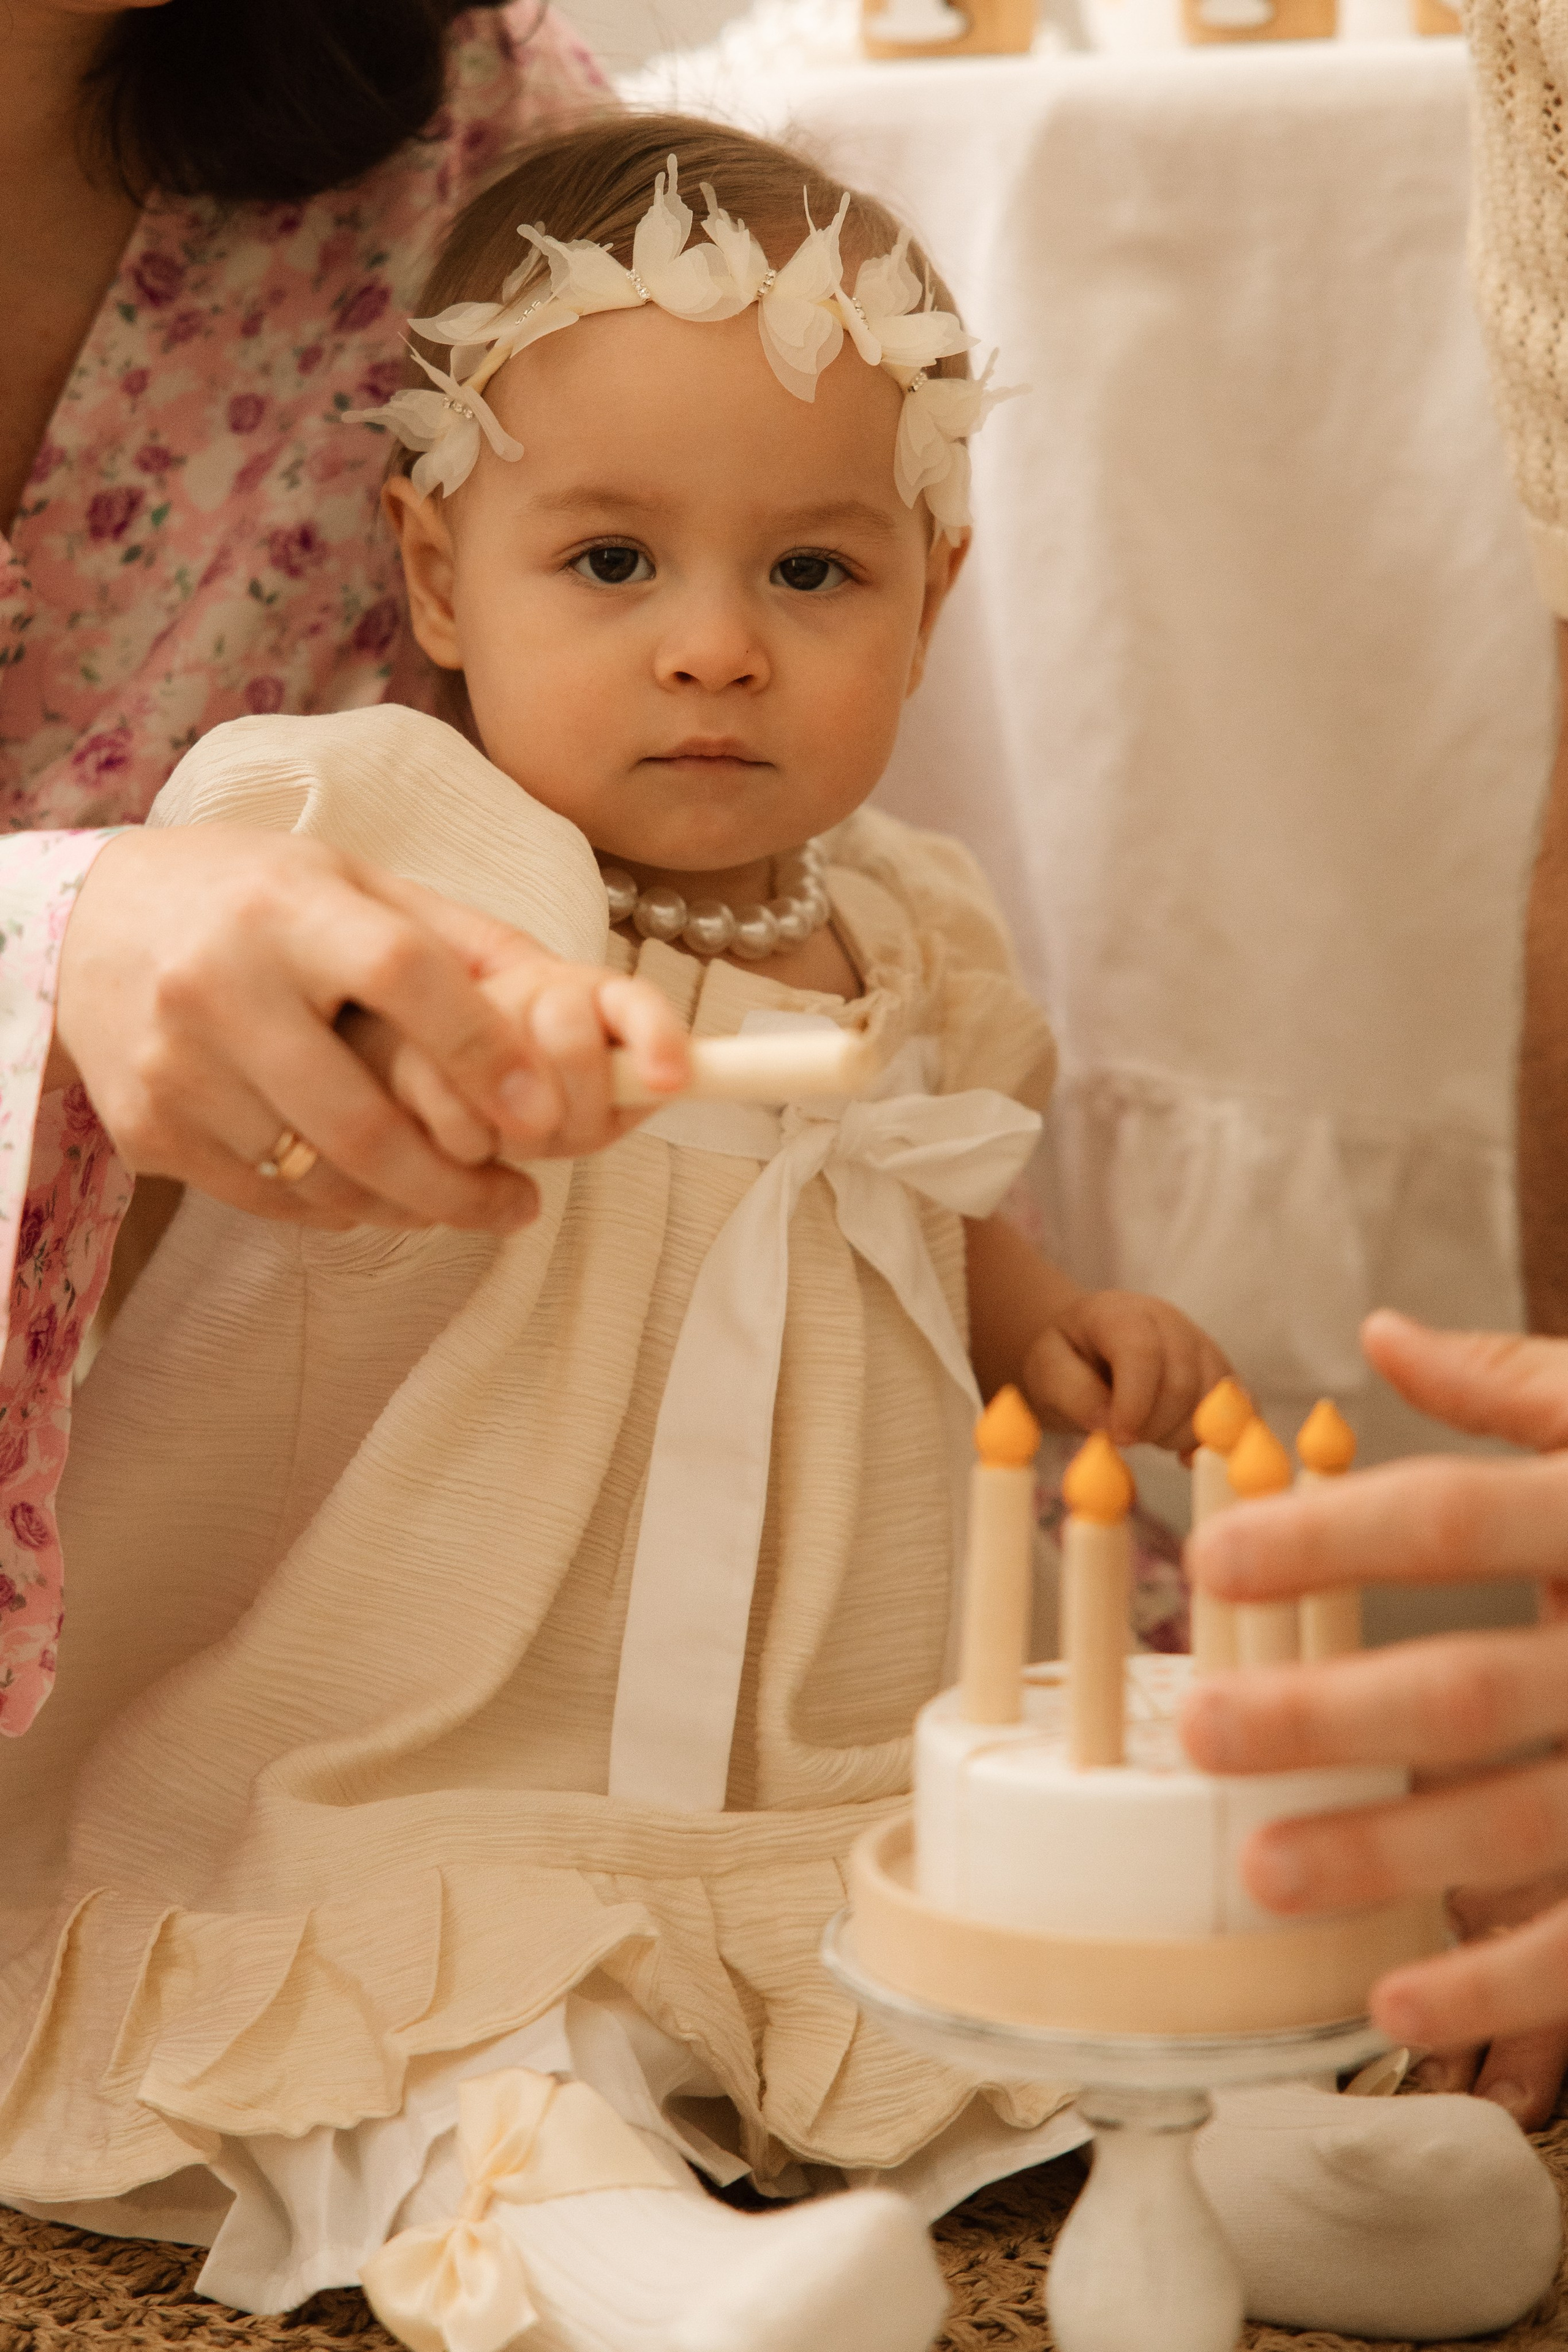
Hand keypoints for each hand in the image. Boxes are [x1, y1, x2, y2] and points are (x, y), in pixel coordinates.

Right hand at [53, 825, 688, 1230]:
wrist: (88, 928)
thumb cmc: (247, 898)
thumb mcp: (350, 882)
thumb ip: (458, 939)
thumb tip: (578, 996)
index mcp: (284, 906)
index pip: (398, 974)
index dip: (478, 1048)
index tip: (542, 1111)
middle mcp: (218, 985)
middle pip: (357, 1116)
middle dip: (455, 1181)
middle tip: (519, 1205)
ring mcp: (175, 1067)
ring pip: (316, 1176)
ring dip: (406, 1206)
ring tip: (460, 1203)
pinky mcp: (148, 1129)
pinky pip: (269, 1197)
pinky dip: (337, 1208)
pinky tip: (376, 1196)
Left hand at [1022, 1289, 1230, 1448]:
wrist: (1087, 1349)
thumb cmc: (1066, 1360)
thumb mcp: (1047, 1370)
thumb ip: (1073, 1393)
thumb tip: (1110, 1423)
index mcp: (1120, 1313)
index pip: (1142, 1354)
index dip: (1134, 1403)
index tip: (1118, 1437)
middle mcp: (1169, 1322)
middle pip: (1182, 1383)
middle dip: (1153, 1426)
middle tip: (1125, 1438)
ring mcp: (1201, 1344)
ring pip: (1214, 1400)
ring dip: (1180, 1433)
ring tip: (1147, 1431)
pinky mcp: (1221, 1371)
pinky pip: (1241, 1409)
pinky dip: (1218, 1437)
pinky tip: (1186, 1451)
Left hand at [1180, 1307, 1567, 2081]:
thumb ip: (1517, 1384)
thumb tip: (1382, 1335)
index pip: (1451, 1518)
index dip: (1331, 1537)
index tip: (1217, 1557)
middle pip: (1469, 1690)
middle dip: (1327, 1719)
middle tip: (1202, 1732)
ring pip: (1521, 1822)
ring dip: (1388, 1857)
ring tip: (1262, 1871)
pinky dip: (1502, 1981)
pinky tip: (1395, 2000)